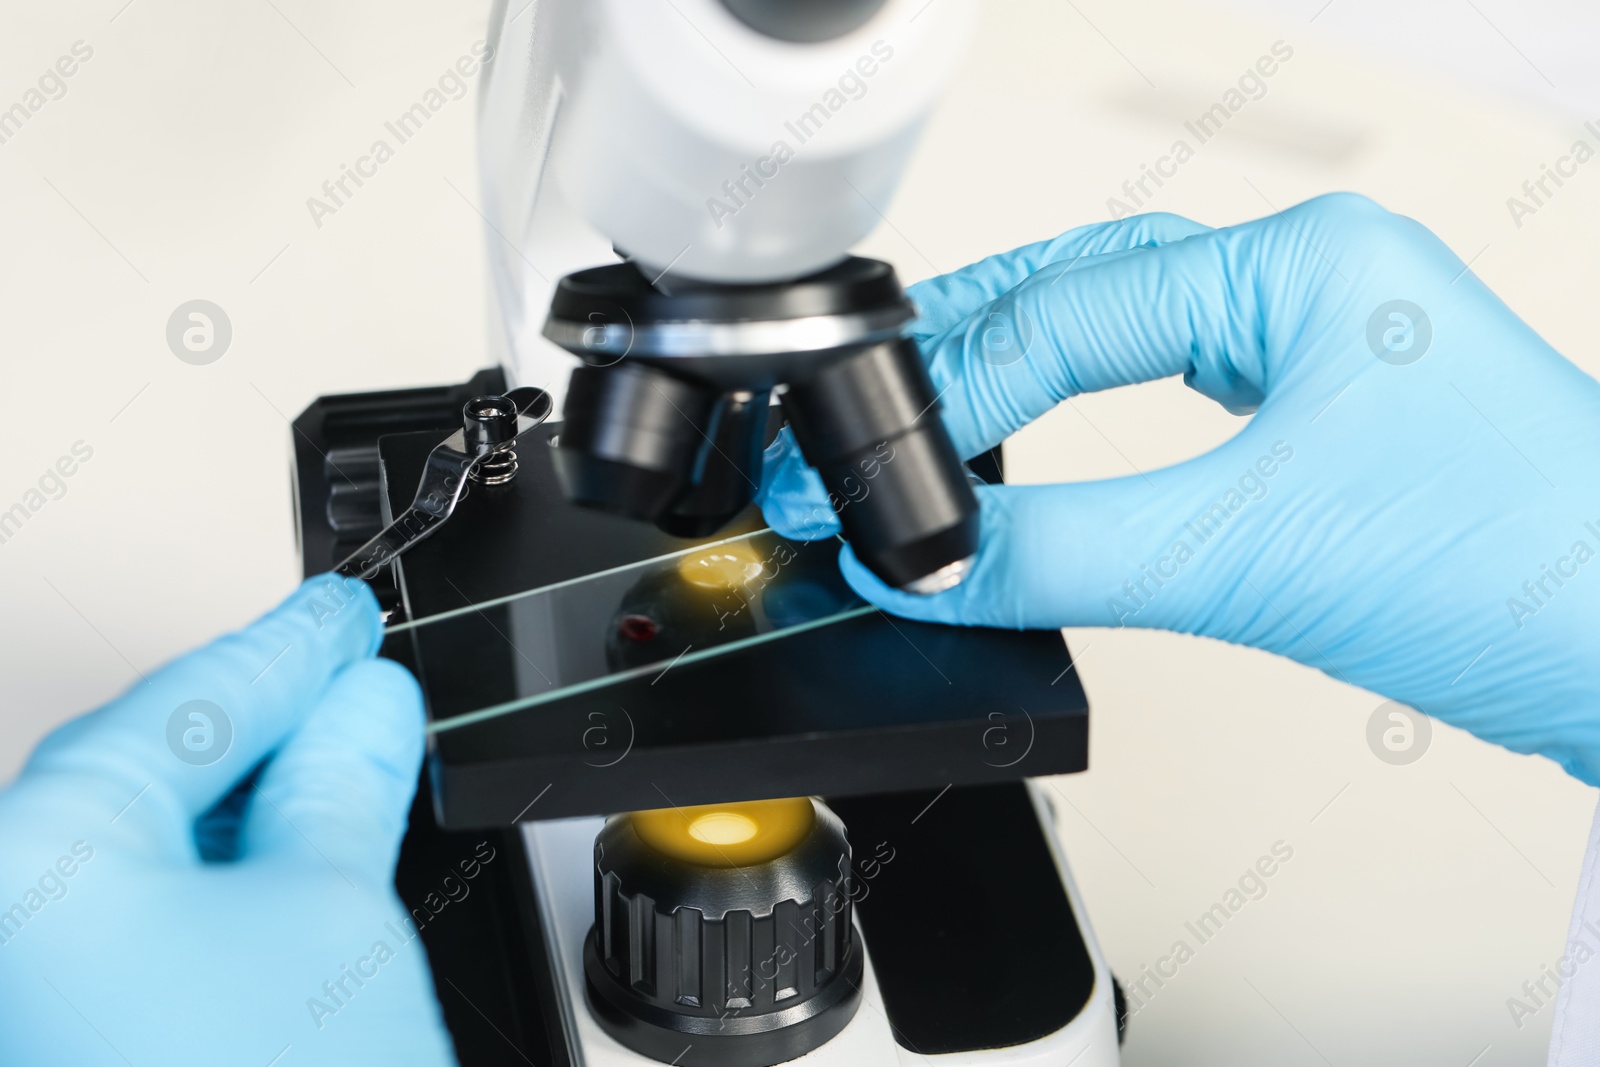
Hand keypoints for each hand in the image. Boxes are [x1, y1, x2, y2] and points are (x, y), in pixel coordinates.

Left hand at [0, 577, 456, 1064]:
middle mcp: (8, 931)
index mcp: (35, 864)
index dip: (291, 647)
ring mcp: (38, 994)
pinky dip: (223, 879)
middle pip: (150, 771)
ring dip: (251, 800)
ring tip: (342, 755)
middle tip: (351, 665)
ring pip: (148, 853)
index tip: (346, 614)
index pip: (186, 706)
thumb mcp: (336, 911)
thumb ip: (343, 781)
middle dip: (266, 714)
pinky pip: (144, 926)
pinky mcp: (78, 1039)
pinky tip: (294, 862)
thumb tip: (365, 703)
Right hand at [760, 195, 1599, 783]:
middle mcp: (1313, 286)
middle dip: (965, 348)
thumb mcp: (1252, 554)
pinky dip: (1088, 417)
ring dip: (1022, 370)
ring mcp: (1324, 349)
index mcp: (1302, 266)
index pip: (1071, 313)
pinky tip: (1046, 435)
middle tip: (865, 408)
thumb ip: (1065, 554)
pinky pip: (1174, 394)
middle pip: (1086, 288)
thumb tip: (927, 564)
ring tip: (927, 410)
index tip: (879, 485)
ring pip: (1128, 331)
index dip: (954, 403)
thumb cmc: (1530, 569)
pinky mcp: (1329, 422)